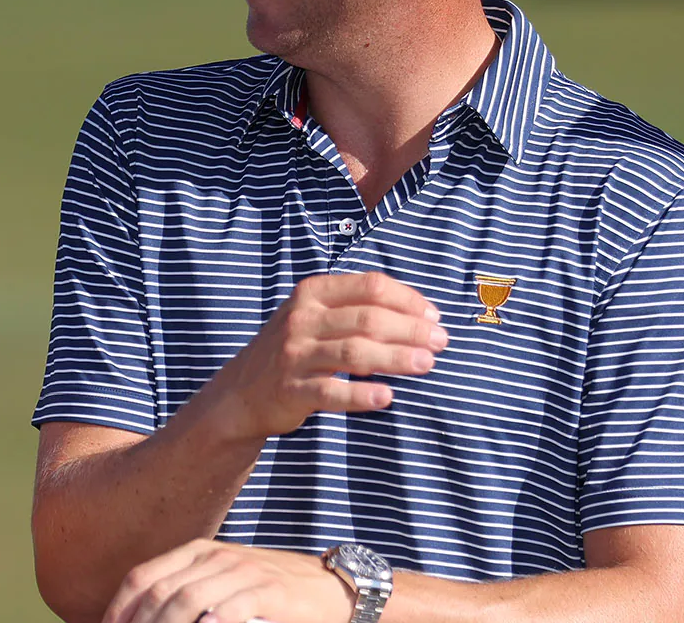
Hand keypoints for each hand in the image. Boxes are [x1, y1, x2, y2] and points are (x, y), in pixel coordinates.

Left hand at [104, 539, 353, 622]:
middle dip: (136, 622)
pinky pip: (232, 605)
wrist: (330, 587)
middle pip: (158, 590)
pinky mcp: (268, 591)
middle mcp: (215, 558)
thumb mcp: (224, 578)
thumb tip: (149, 612)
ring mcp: (242, 572)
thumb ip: (188, 588)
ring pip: (187, 598)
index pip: (142, 576)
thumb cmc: (270, 589)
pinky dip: (212, 619)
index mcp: (197, 552)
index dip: (118, 608)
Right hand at [199, 271, 446, 440]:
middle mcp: (301, 319)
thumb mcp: (314, 316)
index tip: (434, 318)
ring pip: (354, 353)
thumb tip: (421, 314)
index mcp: (312, 293)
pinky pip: (331, 392)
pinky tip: (387, 397)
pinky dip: (361, 394)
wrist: (241, 392)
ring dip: (395, 358)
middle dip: (410, 330)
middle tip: (441, 343)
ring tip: (426, 365)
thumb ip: (355, 308)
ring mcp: (294, 354)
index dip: (408, 300)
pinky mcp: (290, 390)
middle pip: (367, 319)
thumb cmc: (294, 350)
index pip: (370, 287)